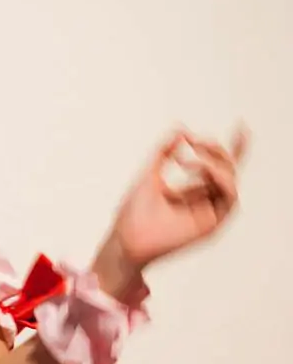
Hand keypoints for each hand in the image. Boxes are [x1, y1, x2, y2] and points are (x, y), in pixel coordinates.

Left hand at [103, 127, 246, 280]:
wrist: (124, 238)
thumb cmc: (132, 213)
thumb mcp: (149, 172)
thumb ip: (164, 151)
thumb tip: (181, 129)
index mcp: (190, 191)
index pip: (219, 166)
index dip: (235, 147)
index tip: (240, 125)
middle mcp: (203, 201)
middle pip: (228, 170)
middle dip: (216, 150)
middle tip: (195, 142)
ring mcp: (208, 213)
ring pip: (231, 181)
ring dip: (217, 163)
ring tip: (190, 161)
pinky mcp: (210, 225)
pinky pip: (230, 198)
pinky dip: (223, 180)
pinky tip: (206, 170)